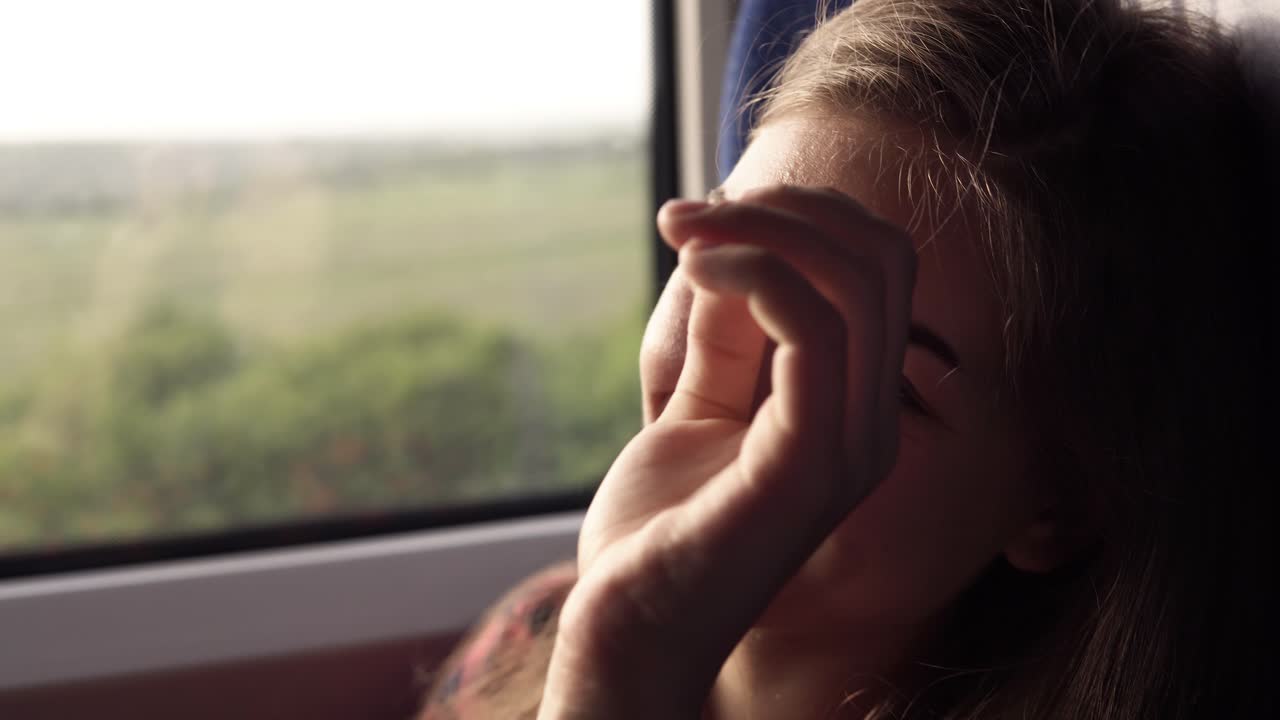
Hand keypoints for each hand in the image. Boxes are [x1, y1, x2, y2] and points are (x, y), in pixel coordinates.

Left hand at [537, 186, 916, 719]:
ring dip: (760, 232)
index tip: (708, 214)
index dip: (804, 213)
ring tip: (682, 241)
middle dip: (784, 208)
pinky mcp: (808, 468)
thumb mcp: (695, 402)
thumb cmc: (660, 525)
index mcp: (855, 407)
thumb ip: (726, 332)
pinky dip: (754, 276)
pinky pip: (816, 334)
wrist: (628, 629)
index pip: (880, 269)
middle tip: (687, 218)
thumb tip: (730, 237)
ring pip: (857, 283)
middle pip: (882, 258)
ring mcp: (851, 448)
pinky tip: (696, 275)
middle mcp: (872, 424)